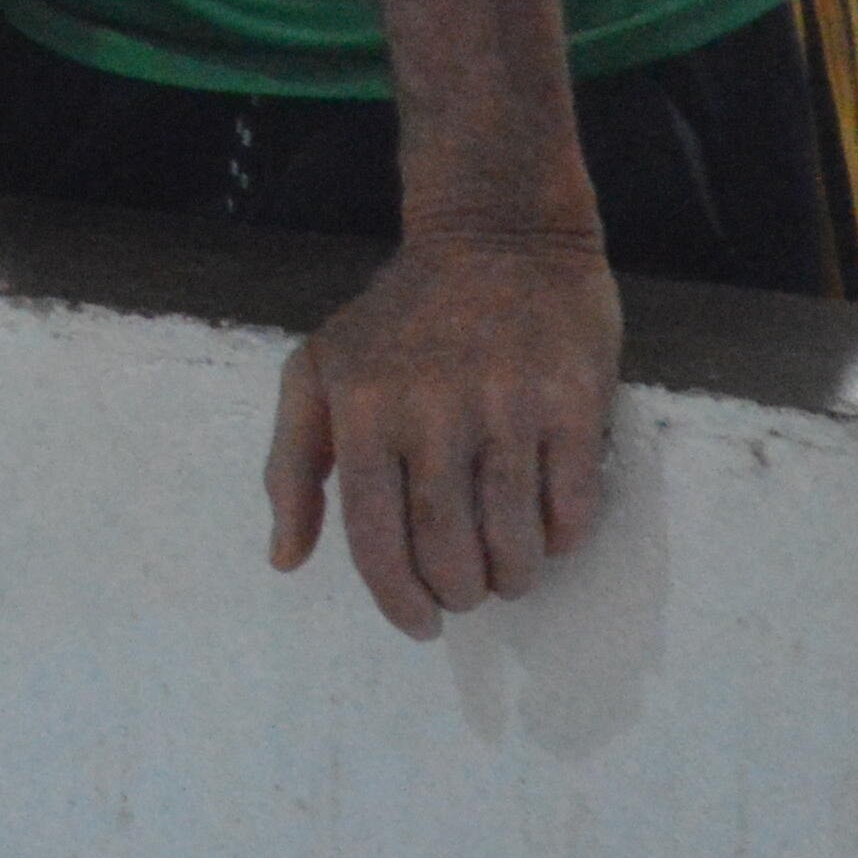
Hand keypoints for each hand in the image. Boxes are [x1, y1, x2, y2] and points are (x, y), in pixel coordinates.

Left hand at [265, 226, 623, 635]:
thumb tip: (285, 558)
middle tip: (466, 592)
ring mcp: (506, 404)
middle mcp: (432, 408)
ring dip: (513, 577)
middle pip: (448, 551)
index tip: (418, 625)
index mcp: (363, 406)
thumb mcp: (318, 370)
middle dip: (458, 593)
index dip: (397, 599)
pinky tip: (547, 529)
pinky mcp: (572, 400)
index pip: (375, 537)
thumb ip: (291, 465)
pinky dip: (561, 538)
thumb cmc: (397, 318)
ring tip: (507, 571)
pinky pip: (573, 507)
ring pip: (514, 541)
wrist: (496, 232)